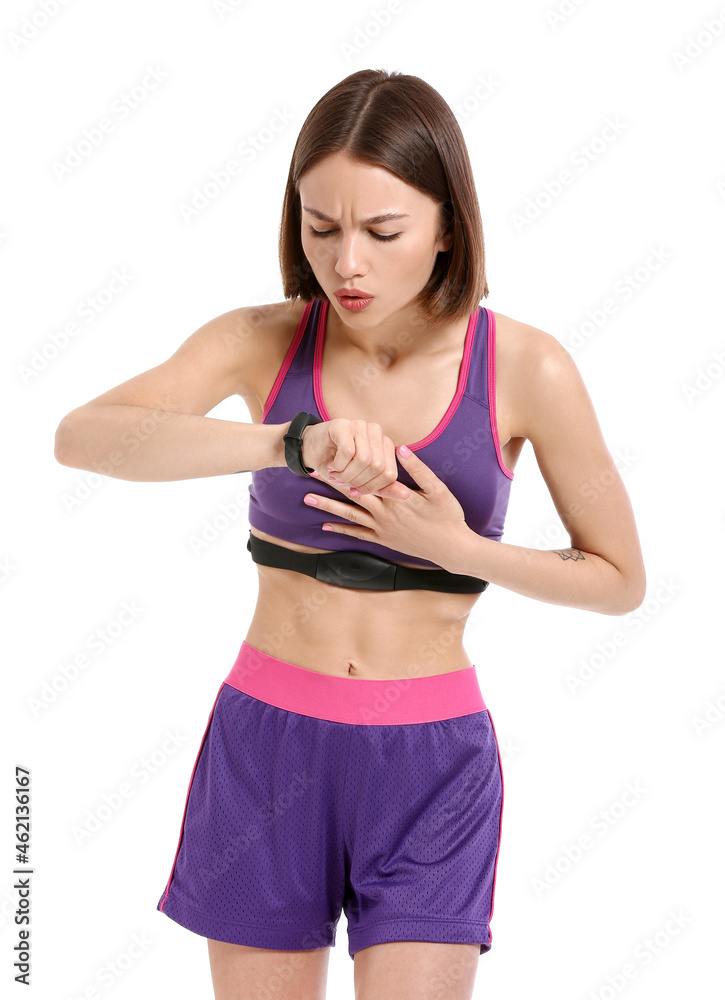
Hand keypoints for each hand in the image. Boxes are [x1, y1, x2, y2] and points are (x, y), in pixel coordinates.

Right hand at [302, 419, 409, 499]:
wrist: (309, 450)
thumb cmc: (337, 465)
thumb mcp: (362, 480)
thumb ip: (383, 487)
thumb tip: (406, 495)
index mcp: (385, 444)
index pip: (390, 473)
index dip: (373, 487)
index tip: (356, 490)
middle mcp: (376, 432)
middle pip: (378, 466)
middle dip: (358, 481)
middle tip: (343, 482)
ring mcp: (360, 425)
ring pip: (364, 459)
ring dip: (346, 474)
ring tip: (336, 474)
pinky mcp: (343, 424)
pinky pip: (348, 451)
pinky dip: (338, 465)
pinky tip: (331, 465)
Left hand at [302, 443, 470, 567]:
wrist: (452, 548)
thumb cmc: (448, 517)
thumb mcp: (438, 490)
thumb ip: (419, 469)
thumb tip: (401, 449)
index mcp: (396, 497)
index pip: (367, 478)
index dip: (348, 467)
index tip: (332, 457)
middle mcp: (385, 513)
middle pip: (352, 495)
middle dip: (330, 483)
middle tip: (310, 473)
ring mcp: (382, 528)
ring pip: (350, 515)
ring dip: (328, 507)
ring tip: (308, 500)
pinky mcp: (384, 540)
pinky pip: (358, 535)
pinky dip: (341, 530)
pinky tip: (326, 526)